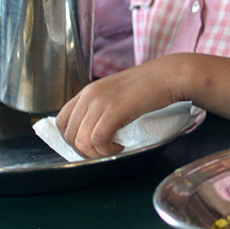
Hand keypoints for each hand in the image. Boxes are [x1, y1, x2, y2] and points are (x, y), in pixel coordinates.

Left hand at [56, 57, 180, 158]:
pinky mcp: (114, 111)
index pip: (61, 120)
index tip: (89, 144)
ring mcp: (100, 102)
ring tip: (113, 149)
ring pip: (81, 140)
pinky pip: (97, 140)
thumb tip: (92, 133)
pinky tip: (120, 147)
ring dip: (95, 153)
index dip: (71, 138)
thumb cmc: (148, 86)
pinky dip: (106, 150)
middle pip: (68, 134)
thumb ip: (100, 108)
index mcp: (88, 91)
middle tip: (103, 150)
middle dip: (83, 150)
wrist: (168, 75)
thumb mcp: (115, 94)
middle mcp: (89, 95)